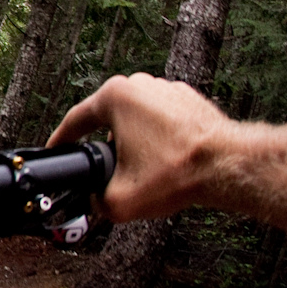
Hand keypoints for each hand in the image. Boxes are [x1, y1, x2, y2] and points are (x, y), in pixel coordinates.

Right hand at [47, 73, 231, 221]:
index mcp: (116, 96)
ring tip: (141, 168)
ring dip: (132, 141)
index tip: (57, 149)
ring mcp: (167, 90)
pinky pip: (161, 119)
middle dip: (103, 144)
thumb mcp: (119, 200)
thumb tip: (94, 201)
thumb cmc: (181, 172)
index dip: (62, 140)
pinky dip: (158, 138)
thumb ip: (94, 202)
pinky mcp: (189, 100)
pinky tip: (164, 160)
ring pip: (135, 119)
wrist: (229, 168)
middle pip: (107, 119)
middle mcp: (140, 85)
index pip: (75, 120)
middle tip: (106, 169)